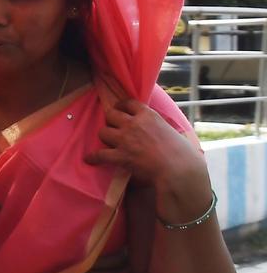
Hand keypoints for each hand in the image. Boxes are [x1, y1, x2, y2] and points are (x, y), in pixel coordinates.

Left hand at [85, 98, 206, 188]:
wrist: (178, 169)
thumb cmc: (183, 153)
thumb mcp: (172, 131)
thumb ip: (160, 127)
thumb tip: (159, 129)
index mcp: (149, 116)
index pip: (129, 103)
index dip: (122, 106)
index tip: (119, 109)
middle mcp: (134, 124)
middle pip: (111, 114)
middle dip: (111, 120)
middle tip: (113, 127)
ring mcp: (125, 139)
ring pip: (103, 132)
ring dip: (105, 137)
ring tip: (108, 142)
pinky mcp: (120, 155)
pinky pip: (99, 154)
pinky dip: (94, 157)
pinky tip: (90, 159)